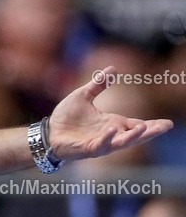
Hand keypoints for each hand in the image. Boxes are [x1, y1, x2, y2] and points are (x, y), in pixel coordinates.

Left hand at [48, 66, 172, 161]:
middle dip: (150, 132)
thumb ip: (98, 84)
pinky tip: (111, 130)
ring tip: (144, 128)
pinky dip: (106, 138)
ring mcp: (100, 143)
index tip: (168, 124)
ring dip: (133, 136)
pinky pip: (100, 144)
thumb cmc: (65, 118)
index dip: (152, 124)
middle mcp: (109, 134)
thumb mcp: (83, 96)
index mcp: (111, 123)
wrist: (47, 132)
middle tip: (165, 127)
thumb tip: (113, 68)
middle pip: (134, 135)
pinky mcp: (88, 149)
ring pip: (121, 142)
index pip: (136, 124)